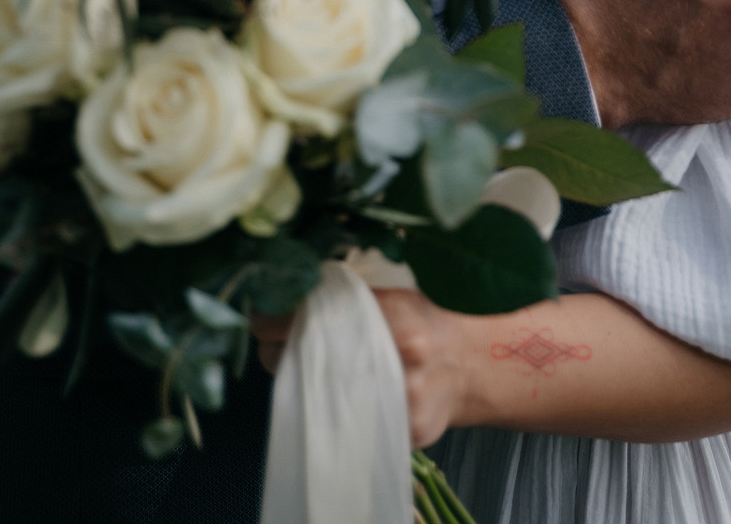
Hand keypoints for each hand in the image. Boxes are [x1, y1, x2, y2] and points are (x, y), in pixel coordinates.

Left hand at [252, 292, 468, 447]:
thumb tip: (283, 298)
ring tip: (301, 367)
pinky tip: (331, 397)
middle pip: (306, 361)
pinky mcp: (405, 433)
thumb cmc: (422, 324)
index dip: (272, 319)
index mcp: (394, 315)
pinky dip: (329, 412)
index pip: (311, 318)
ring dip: (297, 382)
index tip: (261, 316)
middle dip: (279, 351)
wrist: (469, 365)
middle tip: (277, 342)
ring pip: (319, 398)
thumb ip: (343, 297)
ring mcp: (404, 400)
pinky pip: (345, 425)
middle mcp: (400, 358)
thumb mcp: (389, 297)